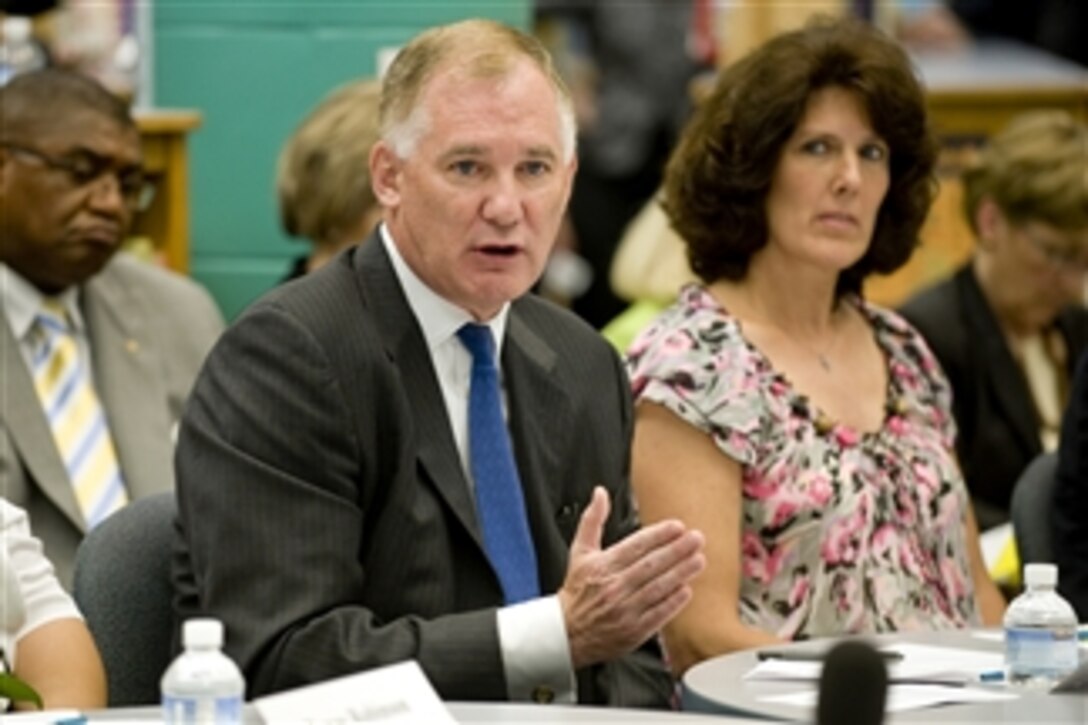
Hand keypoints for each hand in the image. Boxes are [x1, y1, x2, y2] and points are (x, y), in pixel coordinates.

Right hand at [558, 486, 704, 668]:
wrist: (567, 632)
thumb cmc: (578, 590)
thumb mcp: (579, 552)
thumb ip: (592, 520)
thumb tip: (600, 493)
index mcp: (603, 566)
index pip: (636, 546)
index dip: (659, 535)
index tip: (677, 526)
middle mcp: (614, 586)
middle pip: (651, 565)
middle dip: (677, 550)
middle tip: (696, 539)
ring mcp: (625, 610)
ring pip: (658, 588)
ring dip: (681, 573)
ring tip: (698, 560)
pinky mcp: (633, 630)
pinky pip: (658, 614)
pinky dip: (673, 602)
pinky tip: (686, 590)